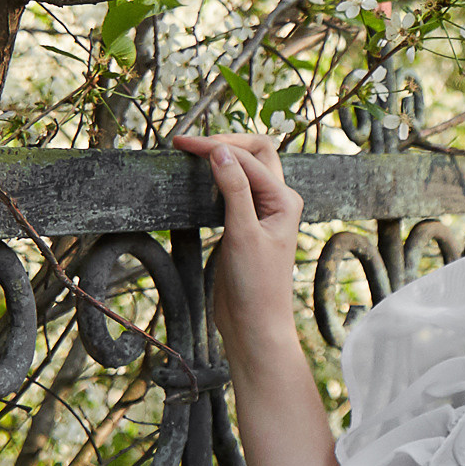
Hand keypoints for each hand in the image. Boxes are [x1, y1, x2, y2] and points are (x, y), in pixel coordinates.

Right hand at [170, 132, 303, 352]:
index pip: (249, 158)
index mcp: (285, 200)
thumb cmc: (255, 285)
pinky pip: (236, 189)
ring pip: (247, 169)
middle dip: (225, 142)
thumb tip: (222, 151)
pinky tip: (198, 178)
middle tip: (186, 143)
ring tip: (190, 153)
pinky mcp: (248, 223)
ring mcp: (264, 211)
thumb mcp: (242, 234)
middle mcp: (278, 201)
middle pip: (256, 153)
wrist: (255, 323)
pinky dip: (219, 176)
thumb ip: (234, 191)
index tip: (179, 144)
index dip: (215, 146)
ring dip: (223, 156)